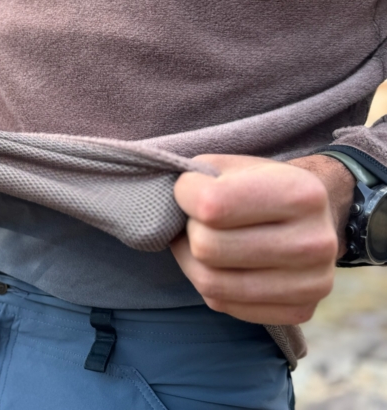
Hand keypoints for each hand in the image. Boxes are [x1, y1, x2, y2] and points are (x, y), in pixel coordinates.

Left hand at [171, 154, 353, 324]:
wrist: (313, 216)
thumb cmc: (261, 185)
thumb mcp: (235, 164)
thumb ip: (199, 176)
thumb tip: (163, 204)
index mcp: (300, 194)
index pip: (212, 205)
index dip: (185, 194)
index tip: (188, 189)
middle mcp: (314, 242)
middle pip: (208, 248)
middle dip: (190, 230)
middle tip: (195, 220)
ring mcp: (312, 283)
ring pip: (211, 283)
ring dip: (191, 260)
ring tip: (198, 242)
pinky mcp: (300, 312)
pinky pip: (224, 305)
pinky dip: (210, 284)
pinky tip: (220, 265)